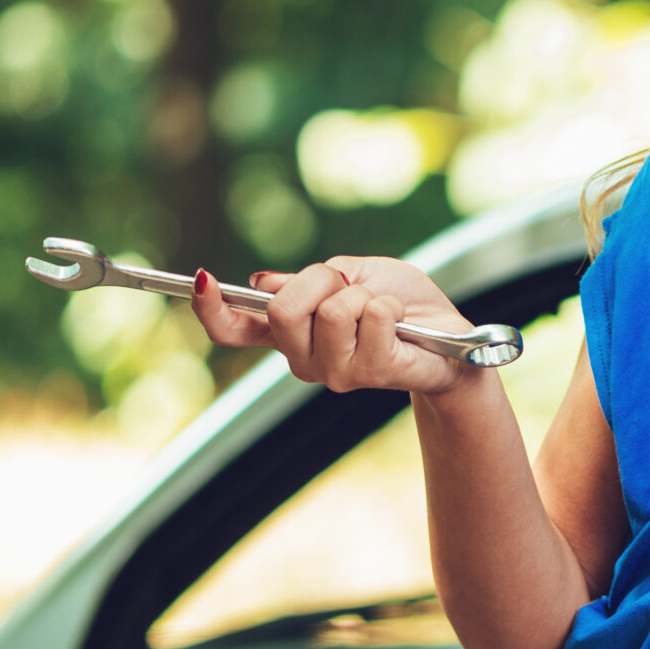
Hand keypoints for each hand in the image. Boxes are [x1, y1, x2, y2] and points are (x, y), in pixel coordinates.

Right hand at [188, 256, 474, 397]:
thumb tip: (259, 283)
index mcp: (290, 334)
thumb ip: (305, 282)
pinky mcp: (370, 372)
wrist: (449, 332)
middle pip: (282, 311)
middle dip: (321, 282)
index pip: (232, 329)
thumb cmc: (400, 303)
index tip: (200, 279)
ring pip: (330, 313)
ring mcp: (335, 372)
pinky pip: (370, 317)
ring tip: (382, 309)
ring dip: (362, 295)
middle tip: (350, 288)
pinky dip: (389, 306)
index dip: (210, 308)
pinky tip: (401, 324)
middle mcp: (303, 359)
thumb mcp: (348, 276)